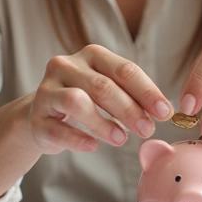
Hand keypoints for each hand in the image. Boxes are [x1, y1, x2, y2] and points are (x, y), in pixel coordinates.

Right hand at [28, 44, 173, 153]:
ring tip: (121, 139)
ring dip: (103, 122)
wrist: (42, 115)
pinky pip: (57, 129)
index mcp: (91, 55)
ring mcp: (47, 91)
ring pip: (77, 102)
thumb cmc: (85, 101)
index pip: (124, 70)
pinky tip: (93, 146)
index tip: (165, 112)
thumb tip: (164, 111)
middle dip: (129, 109)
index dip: (147, 91)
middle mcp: (66, 66)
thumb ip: (132, 96)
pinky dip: (77, 139)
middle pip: (103, 86)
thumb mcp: (108, 92)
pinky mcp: (36, 118)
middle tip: (148, 130)